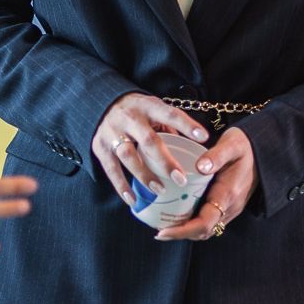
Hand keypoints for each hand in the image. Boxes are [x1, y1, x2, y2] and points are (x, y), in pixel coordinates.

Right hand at [92, 93, 209, 204]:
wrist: (100, 104)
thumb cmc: (136, 111)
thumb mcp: (153, 109)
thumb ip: (169, 126)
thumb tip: (191, 147)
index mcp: (147, 106)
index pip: (170, 114)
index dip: (187, 125)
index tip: (204, 138)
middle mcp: (129, 118)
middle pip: (149, 141)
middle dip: (165, 161)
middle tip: (180, 179)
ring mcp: (112, 132)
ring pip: (129, 155)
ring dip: (144, 175)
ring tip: (159, 190)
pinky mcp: (100, 147)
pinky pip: (111, 169)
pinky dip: (121, 186)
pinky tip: (133, 199)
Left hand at [156, 127, 254, 241]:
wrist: (265, 151)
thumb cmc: (246, 146)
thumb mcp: (232, 144)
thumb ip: (216, 155)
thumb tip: (199, 167)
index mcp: (228, 195)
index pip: (203, 223)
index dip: (181, 231)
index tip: (162, 231)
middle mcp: (229, 207)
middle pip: (202, 232)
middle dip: (179, 234)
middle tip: (157, 229)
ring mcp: (230, 209)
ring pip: (205, 229)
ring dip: (185, 231)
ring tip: (163, 224)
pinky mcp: (228, 206)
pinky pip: (209, 221)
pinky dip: (192, 223)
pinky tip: (178, 213)